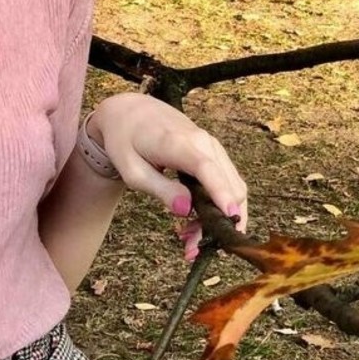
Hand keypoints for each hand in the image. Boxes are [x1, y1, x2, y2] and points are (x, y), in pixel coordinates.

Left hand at [90, 93, 247, 260]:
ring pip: (233, 187)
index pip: (207, 169)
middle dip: (219, 222)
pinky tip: (195, 222)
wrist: (129, 111)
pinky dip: (218, 205)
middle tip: (191, 248)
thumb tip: (185, 209)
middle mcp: (203, 142)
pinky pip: (226, 181)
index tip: (231, 218)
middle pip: (229, 186)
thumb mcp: (132, 170)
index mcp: (179, 143)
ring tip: (189, 240)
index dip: (221, 194)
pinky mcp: (214, 152)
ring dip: (219, 218)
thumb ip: (160, 189)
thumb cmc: (125, 141)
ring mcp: (212, 146)